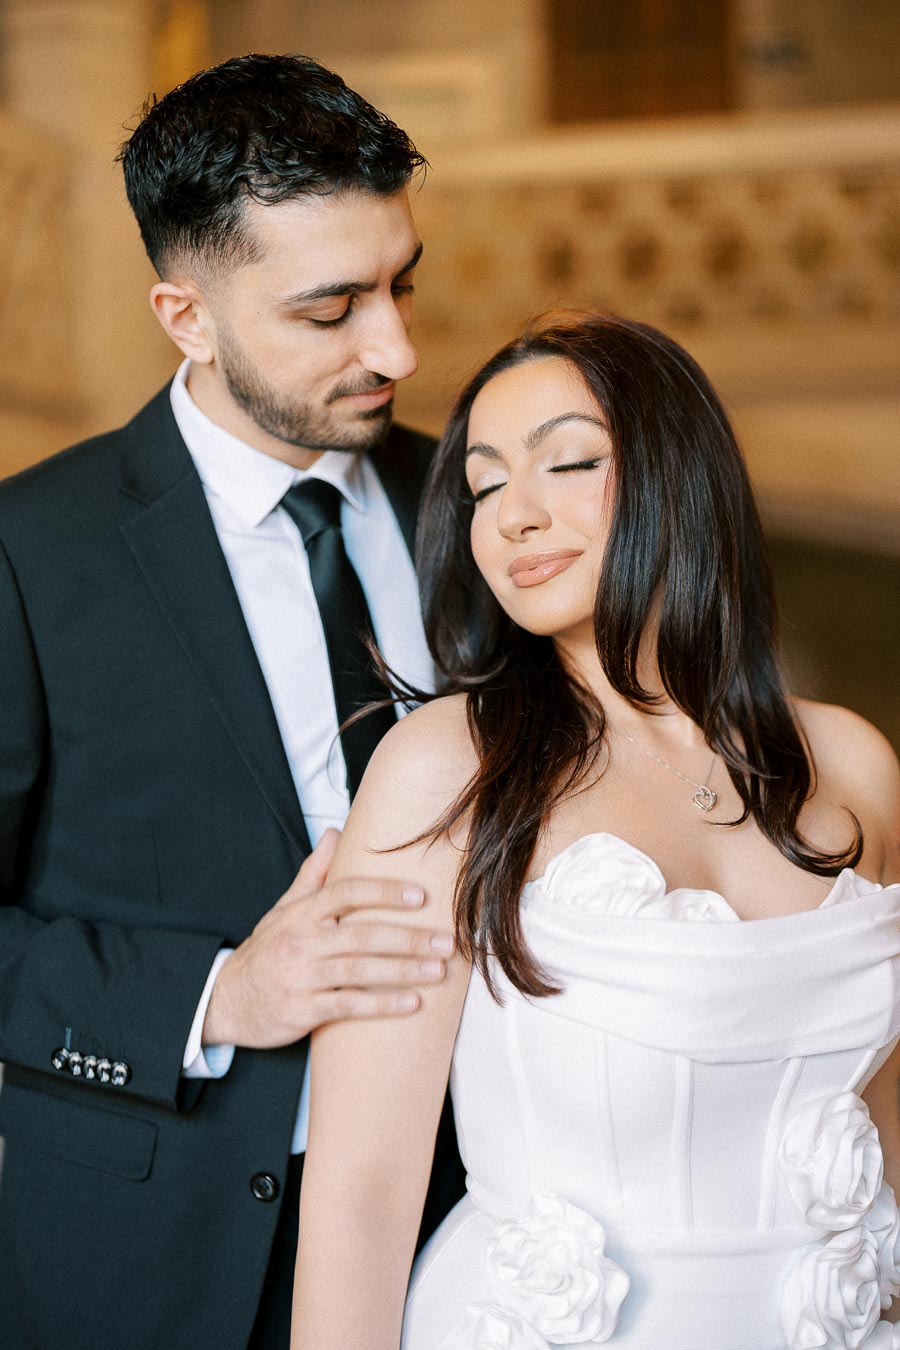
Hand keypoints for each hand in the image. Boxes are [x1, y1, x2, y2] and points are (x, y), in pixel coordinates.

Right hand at [201, 830, 454, 1048]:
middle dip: (409, 937)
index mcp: (301, 913)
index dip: (384, 892)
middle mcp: (301, 941)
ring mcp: (301, 977)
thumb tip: (336, 832)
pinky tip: (411, 1003)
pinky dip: (381, 1005)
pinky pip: (348, 1006)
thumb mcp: (284, 908)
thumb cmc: (266, 951)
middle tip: (446, 940)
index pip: (346, 892)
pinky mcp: (301, 1011)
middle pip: (362, 934)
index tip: (421, 896)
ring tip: (437, 971)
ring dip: (403, 971)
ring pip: (359, 971)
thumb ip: (314, 873)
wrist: (225, 1000)